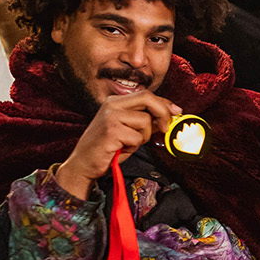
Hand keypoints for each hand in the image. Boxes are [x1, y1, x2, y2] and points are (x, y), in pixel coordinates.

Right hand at [58, 91, 182, 199]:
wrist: (83, 164)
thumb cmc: (107, 148)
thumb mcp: (127, 129)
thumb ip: (144, 120)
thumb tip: (169, 115)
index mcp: (115, 101)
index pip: (146, 95)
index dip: (164, 103)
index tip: (177, 112)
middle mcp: (112, 105)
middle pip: (148, 99)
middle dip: (163, 113)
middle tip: (164, 129)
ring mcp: (110, 116)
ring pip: (145, 122)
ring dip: (142, 138)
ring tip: (127, 144)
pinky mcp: (111, 130)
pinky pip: (137, 138)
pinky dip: (133, 147)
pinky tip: (120, 149)